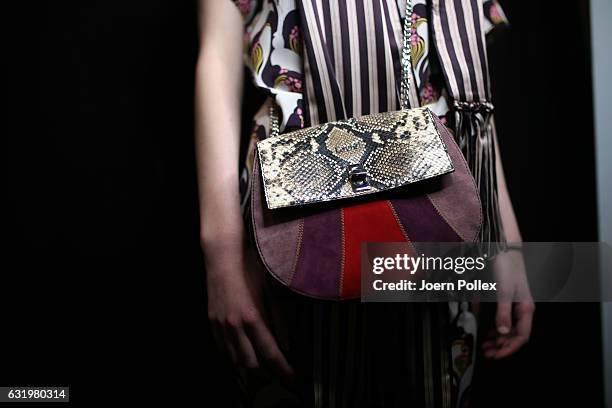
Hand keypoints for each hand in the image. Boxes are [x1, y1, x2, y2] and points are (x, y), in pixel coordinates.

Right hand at [205, 243, 293, 377]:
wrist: (222, 258)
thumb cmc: (250, 270)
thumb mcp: (268, 293)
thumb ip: (277, 318)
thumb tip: (286, 339)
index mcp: (251, 318)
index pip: (270, 353)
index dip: (282, 369)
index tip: (292, 377)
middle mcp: (234, 326)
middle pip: (250, 364)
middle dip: (266, 373)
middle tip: (279, 374)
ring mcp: (220, 326)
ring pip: (234, 360)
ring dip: (249, 367)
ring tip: (262, 369)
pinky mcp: (211, 322)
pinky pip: (222, 348)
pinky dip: (233, 356)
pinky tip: (241, 354)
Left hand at [481, 249, 534, 358]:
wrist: (504, 248)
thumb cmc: (506, 267)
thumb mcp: (503, 291)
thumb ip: (503, 312)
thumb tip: (502, 332)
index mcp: (526, 309)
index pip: (521, 336)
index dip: (509, 348)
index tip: (496, 355)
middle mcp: (523, 309)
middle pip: (515, 334)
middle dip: (502, 346)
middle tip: (487, 353)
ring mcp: (515, 304)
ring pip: (509, 328)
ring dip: (498, 339)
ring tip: (486, 346)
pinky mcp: (507, 299)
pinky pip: (504, 319)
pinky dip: (496, 327)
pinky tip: (488, 331)